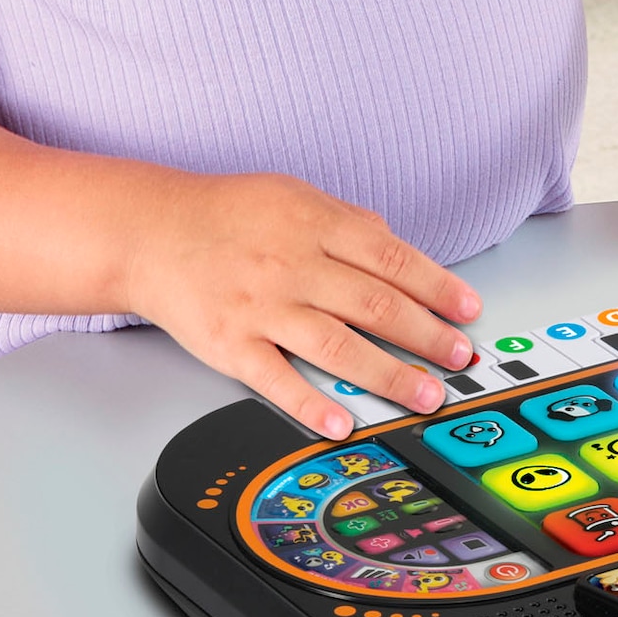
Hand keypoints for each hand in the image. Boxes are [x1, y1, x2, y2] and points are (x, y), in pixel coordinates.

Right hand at [128, 172, 481, 437]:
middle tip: (459, 358)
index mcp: (314, 223)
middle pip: (375, 304)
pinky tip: (343, 421)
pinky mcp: (230, 345)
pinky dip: (312, 403)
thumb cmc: (225, 213)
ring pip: (338, 346)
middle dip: (427, 336)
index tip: (467, 310)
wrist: (150, 232)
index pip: (392, 258)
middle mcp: (292, 265)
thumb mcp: (293, 195)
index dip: (437, 286)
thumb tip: (396, 247)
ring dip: (389, 375)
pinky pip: (277, 379)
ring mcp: (262, 308)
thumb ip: (346, 223)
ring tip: (424, 394)